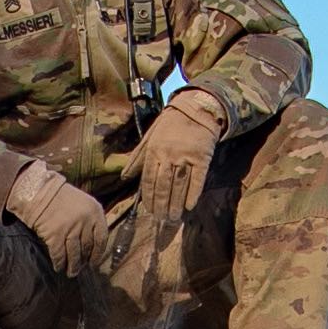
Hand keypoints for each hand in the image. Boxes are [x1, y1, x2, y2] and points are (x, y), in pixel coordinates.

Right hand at [0, 155, 112, 282]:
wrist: (39, 191)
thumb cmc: (61, 197)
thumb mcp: (83, 203)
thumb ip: (90, 220)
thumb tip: (92, 245)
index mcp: (95, 211)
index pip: (102, 238)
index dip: (98, 253)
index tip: (94, 262)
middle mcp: (85, 220)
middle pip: (87, 247)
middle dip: (84, 260)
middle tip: (81, 268)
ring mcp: (71, 228)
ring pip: (74, 254)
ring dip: (73, 266)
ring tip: (71, 272)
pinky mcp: (55, 235)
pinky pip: (59, 254)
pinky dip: (59, 262)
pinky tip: (58, 267)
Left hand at [126, 90, 229, 212]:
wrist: (196, 110)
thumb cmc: (170, 125)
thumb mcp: (150, 137)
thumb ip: (137, 158)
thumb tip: (125, 177)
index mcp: (154, 150)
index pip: (148, 179)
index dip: (148, 197)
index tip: (148, 210)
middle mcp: (169, 155)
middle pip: (163, 185)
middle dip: (161, 204)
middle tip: (160, 219)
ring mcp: (186, 157)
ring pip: (179, 185)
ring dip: (176, 203)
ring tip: (173, 217)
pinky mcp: (202, 158)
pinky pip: (197, 180)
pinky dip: (193, 194)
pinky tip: (189, 206)